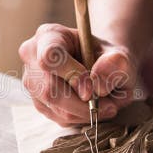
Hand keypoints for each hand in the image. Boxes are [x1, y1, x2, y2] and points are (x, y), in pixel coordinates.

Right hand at [18, 23, 140, 126]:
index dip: (72, 76)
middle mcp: (33, 56)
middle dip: (82, 103)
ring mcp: (32, 81)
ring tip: (105, 104)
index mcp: (49, 35)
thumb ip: (115, 64)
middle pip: (50, 89)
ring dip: (85, 112)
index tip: (93, 89)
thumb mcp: (120, 55)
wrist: (101, 66)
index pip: (50, 57)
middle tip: (109, 105)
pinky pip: (58, 117)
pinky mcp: (38, 101)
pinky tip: (91, 107)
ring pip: (55, 107)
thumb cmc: (107, 57)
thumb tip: (98, 85)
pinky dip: (80, 117)